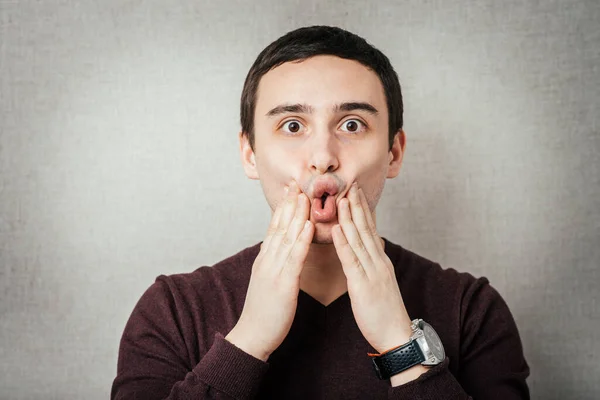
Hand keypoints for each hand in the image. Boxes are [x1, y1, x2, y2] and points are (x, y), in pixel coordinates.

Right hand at [226, 181, 313, 360]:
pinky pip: (293, 258)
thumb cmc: (263, 312)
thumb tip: (278, 250)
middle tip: (297, 182)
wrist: (251, 336)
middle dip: (289, 203)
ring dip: (296, 215)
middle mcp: (268, 260)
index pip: (274, 227)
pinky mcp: (282, 284)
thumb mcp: (266, 281)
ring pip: (286, 237)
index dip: (283, 207)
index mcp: (265, 260)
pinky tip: (308, 226)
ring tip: (305, 195)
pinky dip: (301, 240)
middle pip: (279, 226)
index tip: (291, 190)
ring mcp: (273, 270)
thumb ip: (272, 263)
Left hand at [332, 183, 412, 353]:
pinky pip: (352, 260)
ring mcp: (372, 271)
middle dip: (357, 205)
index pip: (371, 229)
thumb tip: (373, 249)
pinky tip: (336, 229)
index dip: (363, 210)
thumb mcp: (380, 282)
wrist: (397, 335)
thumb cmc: (386, 312)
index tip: (355, 192)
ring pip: (359, 239)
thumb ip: (375, 264)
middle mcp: (378, 261)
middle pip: (366, 228)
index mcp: (380, 261)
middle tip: (350, 184)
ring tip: (341, 199)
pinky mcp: (363, 285)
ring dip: (349, 218)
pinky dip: (343, 243)